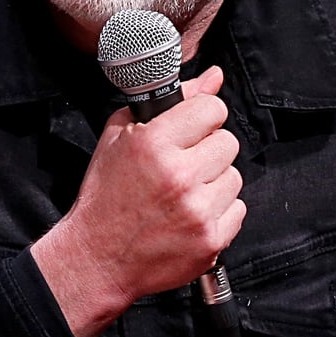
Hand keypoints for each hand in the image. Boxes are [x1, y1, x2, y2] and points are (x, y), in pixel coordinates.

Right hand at [32, 65, 244, 336]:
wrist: (98, 259)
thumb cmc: (106, 197)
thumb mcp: (120, 137)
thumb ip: (171, 101)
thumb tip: (214, 76)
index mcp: (154, 144)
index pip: (212, 108)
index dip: (202, 117)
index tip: (192, 129)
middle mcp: (179, 176)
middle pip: (228, 142)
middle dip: (208, 151)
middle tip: (183, 166)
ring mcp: (198, 211)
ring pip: (235, 177)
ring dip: (214, 182)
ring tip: (184, 194)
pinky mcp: (211, 240)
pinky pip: (237, 210)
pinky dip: (219, 213)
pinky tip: (191, 216)